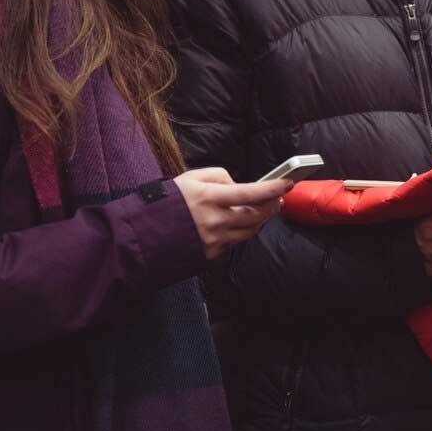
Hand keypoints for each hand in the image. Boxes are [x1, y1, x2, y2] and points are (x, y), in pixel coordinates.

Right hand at [174, 167, 290, 260]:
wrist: (144, 235)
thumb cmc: (167, 202)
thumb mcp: (190, 178)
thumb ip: (218, 176)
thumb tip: (237, 184)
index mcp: (209, 198)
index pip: (250, 193)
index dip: (272, 188)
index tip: (287, 183)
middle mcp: (215, 220)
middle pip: (256, 215)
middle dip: (271, 205)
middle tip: (278, 198)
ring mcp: (214, 240)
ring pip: (250, 231)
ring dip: (260, 220)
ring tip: (262, 210)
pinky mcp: (212, 254)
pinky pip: (234, 241)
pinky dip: (240, 231)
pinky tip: (238, 223)